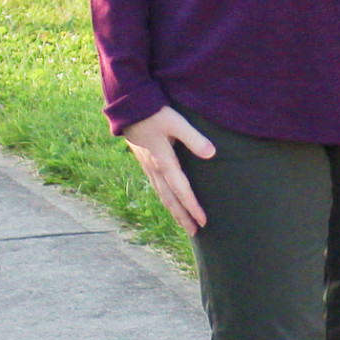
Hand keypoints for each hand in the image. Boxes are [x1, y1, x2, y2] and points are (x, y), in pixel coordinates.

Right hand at [122, 106, 214, 236]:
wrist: (127, 106)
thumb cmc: (154, 112)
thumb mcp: (176, 122)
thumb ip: (194, 138)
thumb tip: (211, 154)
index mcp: (163, 161)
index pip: (181, 190)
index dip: (193, 206)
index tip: (203, 221)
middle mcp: (155, 168)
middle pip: (170, 198)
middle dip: (182, 216)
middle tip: (194, 232)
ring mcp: (148, 166)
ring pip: (162, 194)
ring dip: (173, 210)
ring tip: (183, 223)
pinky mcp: (145, 162)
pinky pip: (156, 187)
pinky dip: (164, 199)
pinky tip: (168, 201)